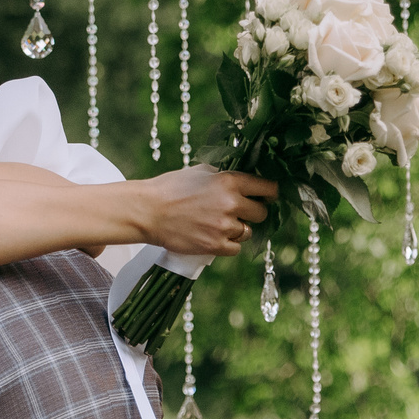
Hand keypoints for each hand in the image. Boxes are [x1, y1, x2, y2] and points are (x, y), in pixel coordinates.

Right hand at [137, 165, 276, 255]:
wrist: (148, 211)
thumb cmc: (171, 188)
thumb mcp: (200, 171)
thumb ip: (224, 174)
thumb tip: (244, 177)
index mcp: (230, 181)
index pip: (268, 188)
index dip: (270, 192)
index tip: (268, 196)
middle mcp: (231, 203)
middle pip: (261, 213)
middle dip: (253, 212)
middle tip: (239, 212)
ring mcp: (224, 226)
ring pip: (248, 232)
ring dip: (238, 229)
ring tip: (219, 224)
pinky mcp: (215, 245)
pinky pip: (236, 248)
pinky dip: (228, 244)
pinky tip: (215, 236)